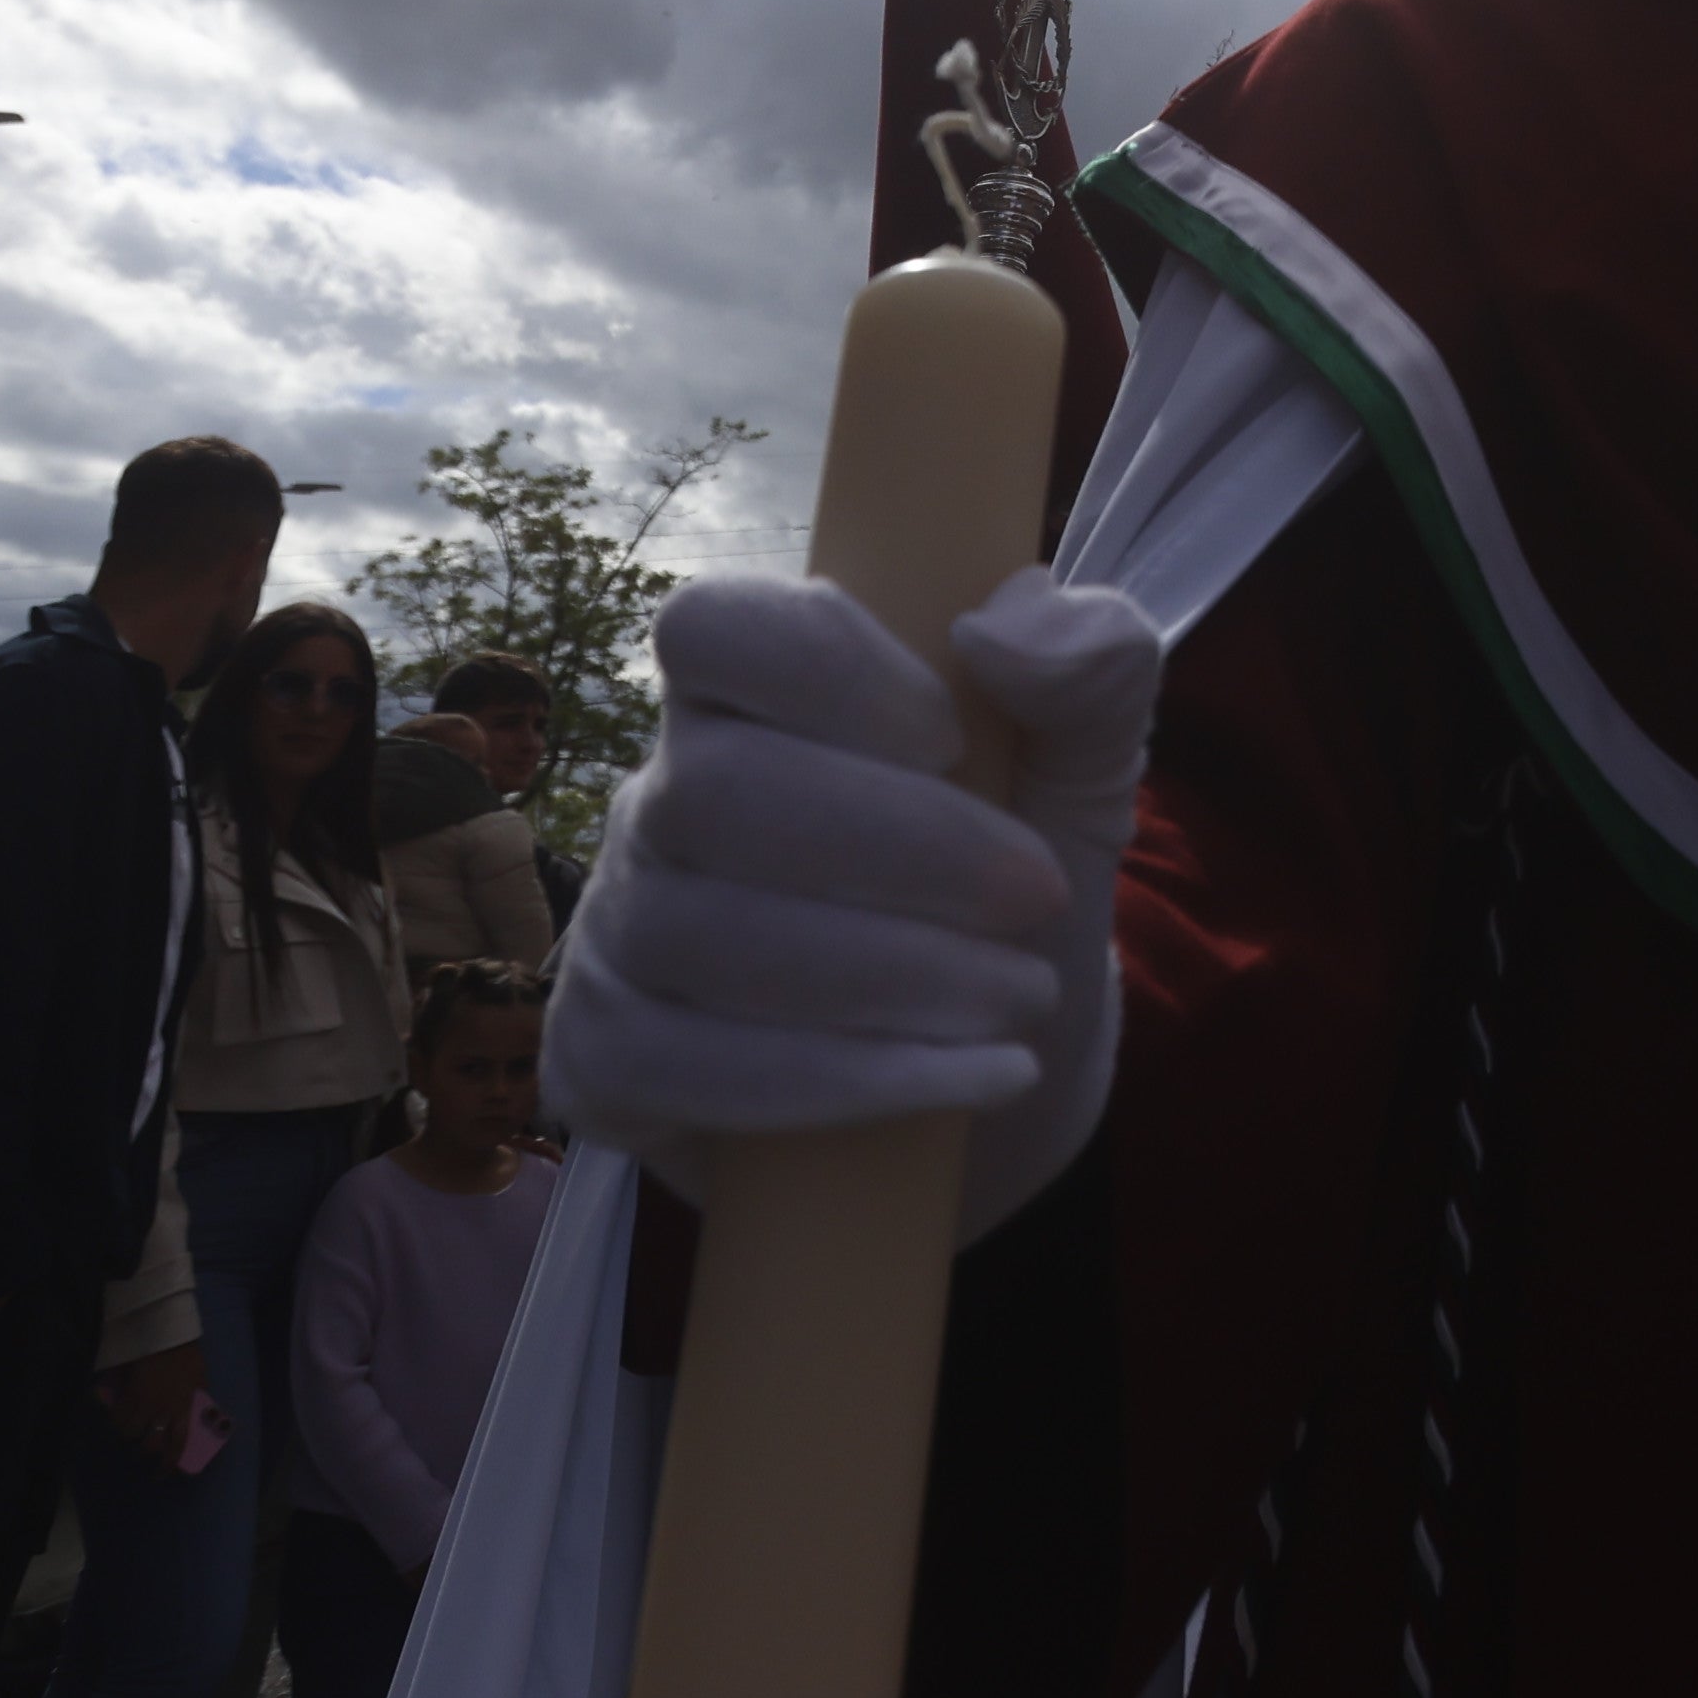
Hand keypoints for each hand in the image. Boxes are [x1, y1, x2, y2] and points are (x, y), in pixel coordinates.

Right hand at [95, 1340, 203, 1465]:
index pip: (177, 1444)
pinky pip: (117, 1416)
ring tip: (127, 1433)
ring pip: (130, 1433)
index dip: (168, 1463)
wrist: (166, 1334)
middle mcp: (163, 1410)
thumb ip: (195, 1399)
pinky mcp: (127, 1392)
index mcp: (184, 1408)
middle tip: (140, 1452)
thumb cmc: (186, 1356)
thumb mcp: (198, 1379)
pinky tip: (115, 1419)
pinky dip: (115, 1421)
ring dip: (128, 1437)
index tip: (161, 1474)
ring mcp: (144, 1402)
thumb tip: (198, 1415)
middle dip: (143, 1453)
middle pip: (149, 1445)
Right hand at [545, 573, 1136, 1232]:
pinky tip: (980, 1078)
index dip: (826, 669)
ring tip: (1024, 996)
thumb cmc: (1014, 892)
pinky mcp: (608, 1065)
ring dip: (891, 973)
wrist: (1000, 1079)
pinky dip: (852, 1077)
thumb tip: (1009, 617)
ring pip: (702, 936)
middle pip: (715, 791)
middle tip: (1037, 898)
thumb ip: (1089, 669)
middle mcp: (659, 803)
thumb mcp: (1081, 777)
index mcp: (748, 700)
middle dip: (900, 847)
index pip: (714, 628)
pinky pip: (685, 1069)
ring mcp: (618, 936)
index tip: (955, 739)